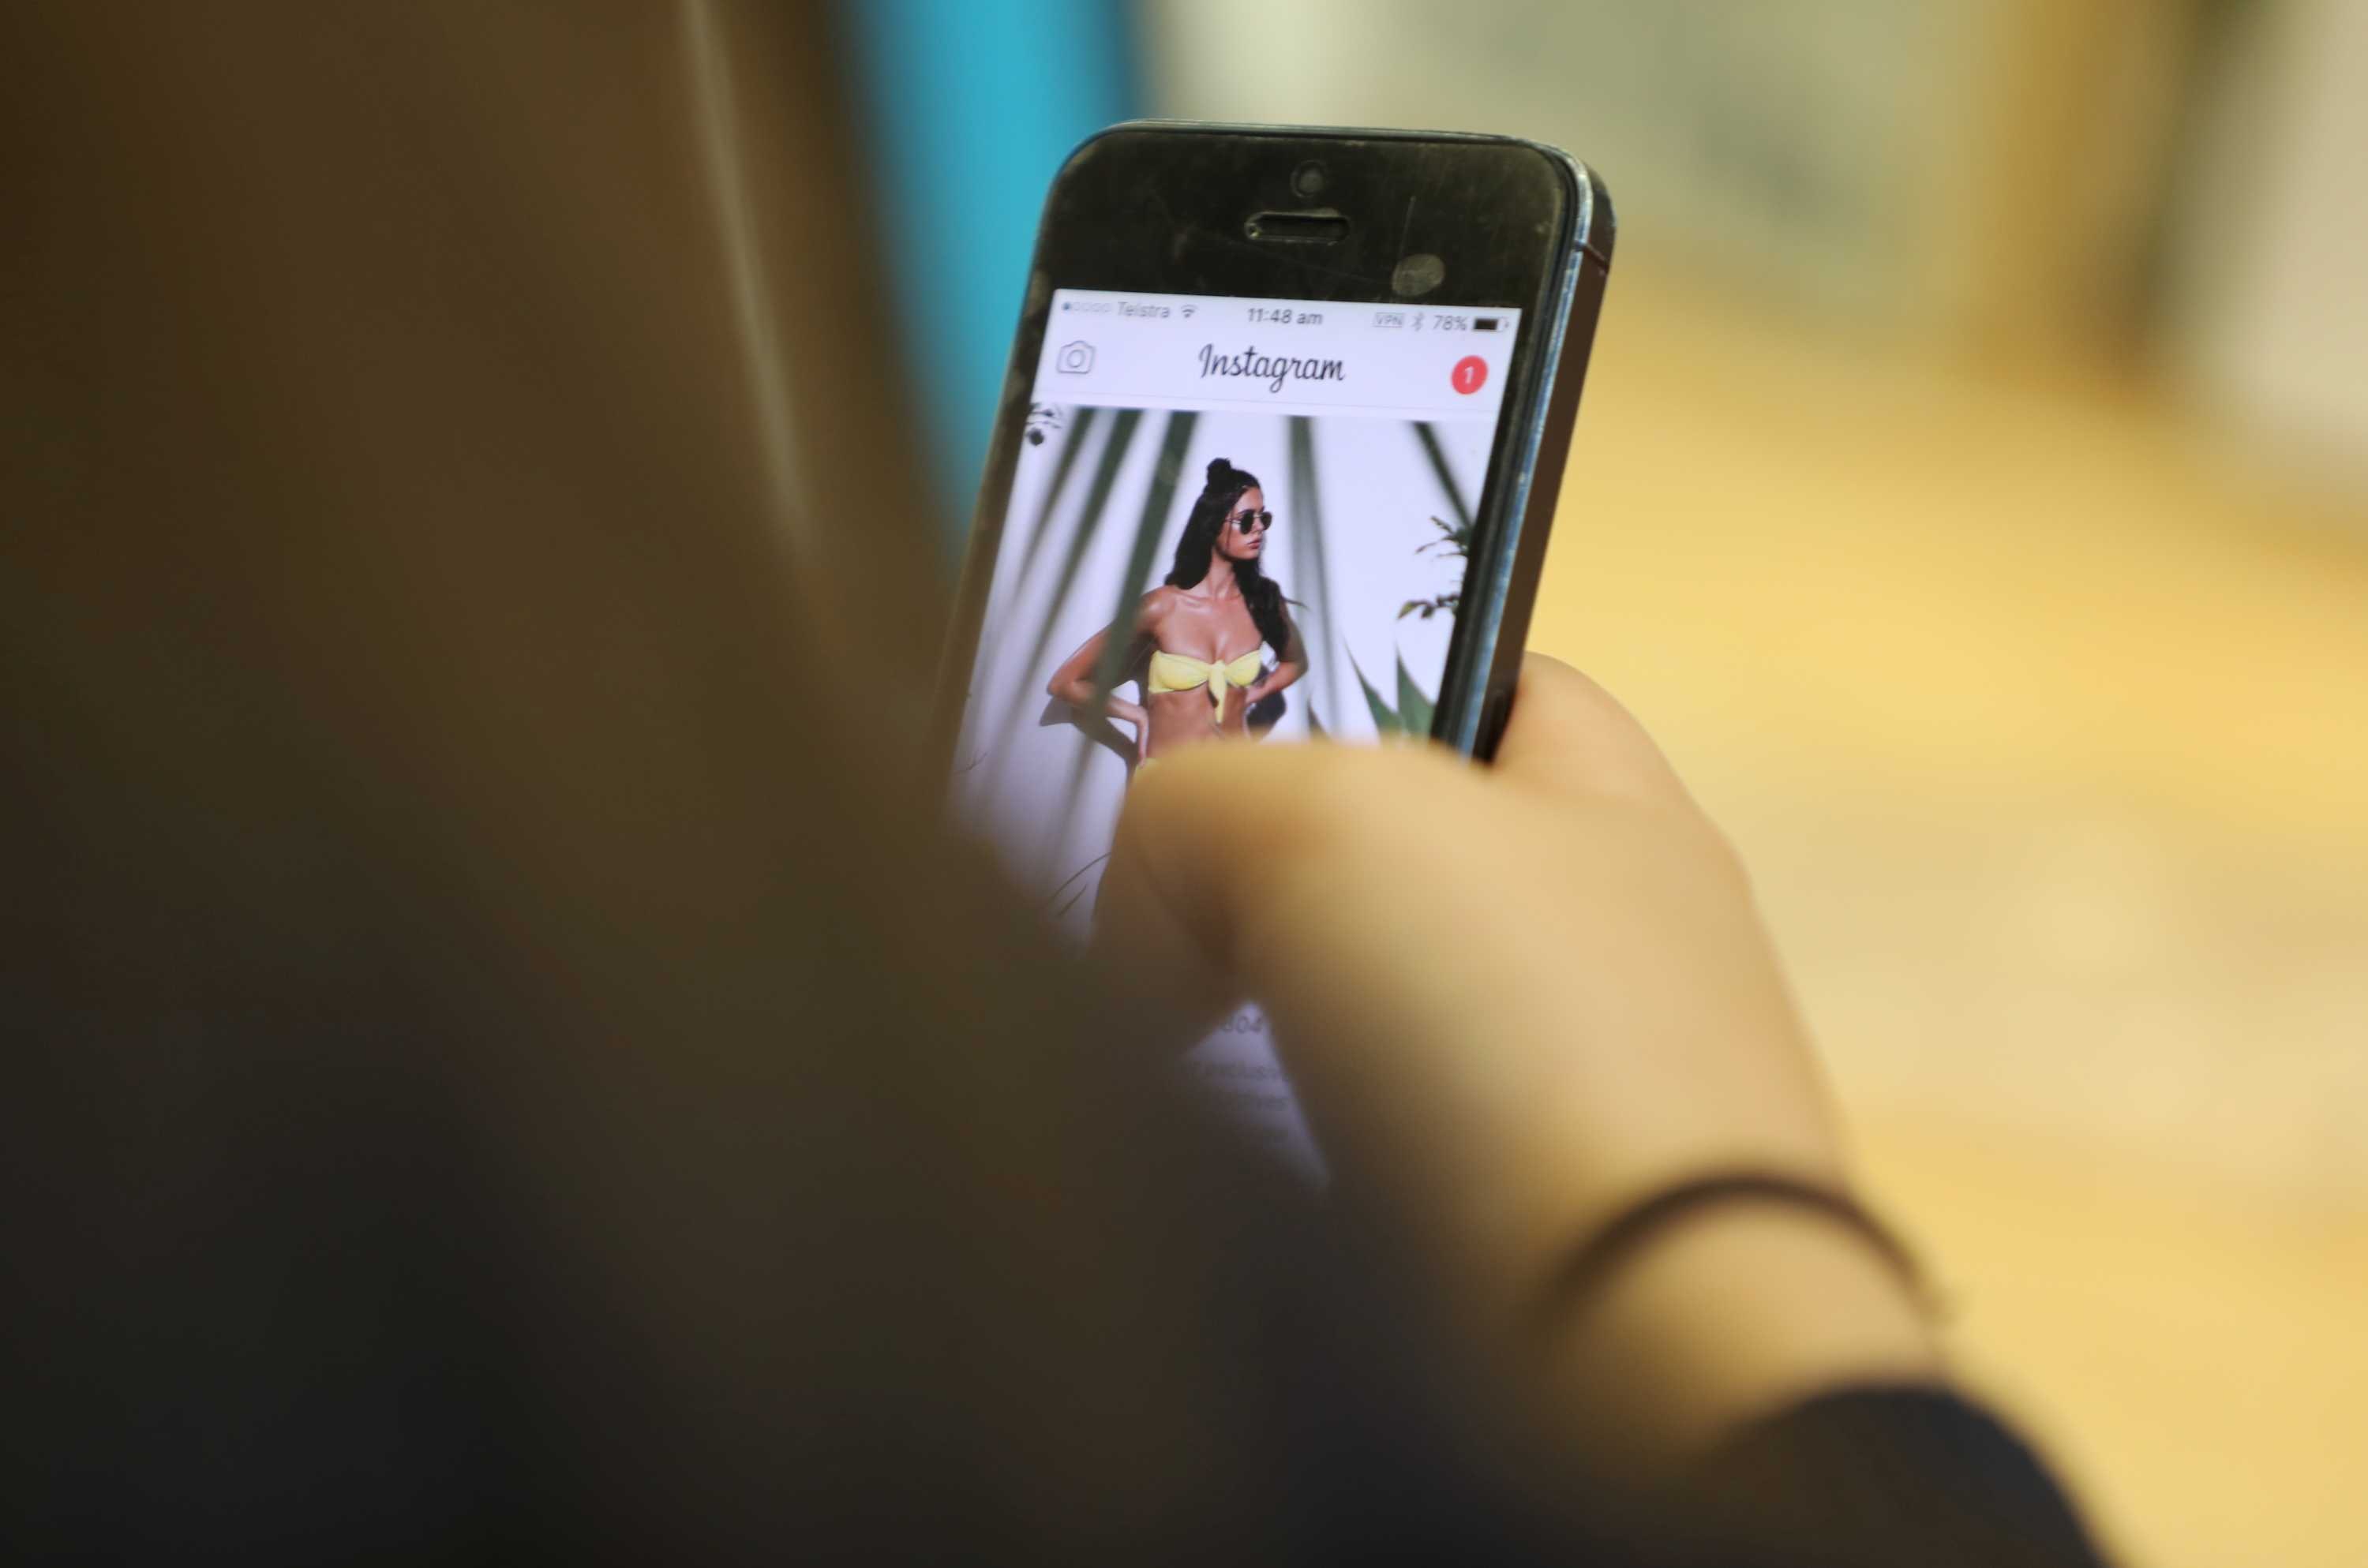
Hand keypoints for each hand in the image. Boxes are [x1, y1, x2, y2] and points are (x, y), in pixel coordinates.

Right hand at [1098, 655, 1938, 1472]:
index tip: (1247, 729)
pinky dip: (1296, 1163)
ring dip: (1271, 1034)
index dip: (1364, 670)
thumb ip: (1202, 800)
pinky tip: (1258, 1173)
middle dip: (1276, 882)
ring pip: (1370, 1025)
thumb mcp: (1329, 818)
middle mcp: (1615, 950)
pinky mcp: (1522, 1245)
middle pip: (1403, 861)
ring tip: (1196, 1051)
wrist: (1637, 1356)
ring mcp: (1576, 1106)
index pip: (1492, 675)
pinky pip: (1369, 1166)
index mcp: (1615, 809)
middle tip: (1176, 915)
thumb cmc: (1532, 1039)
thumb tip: (1161, 921)